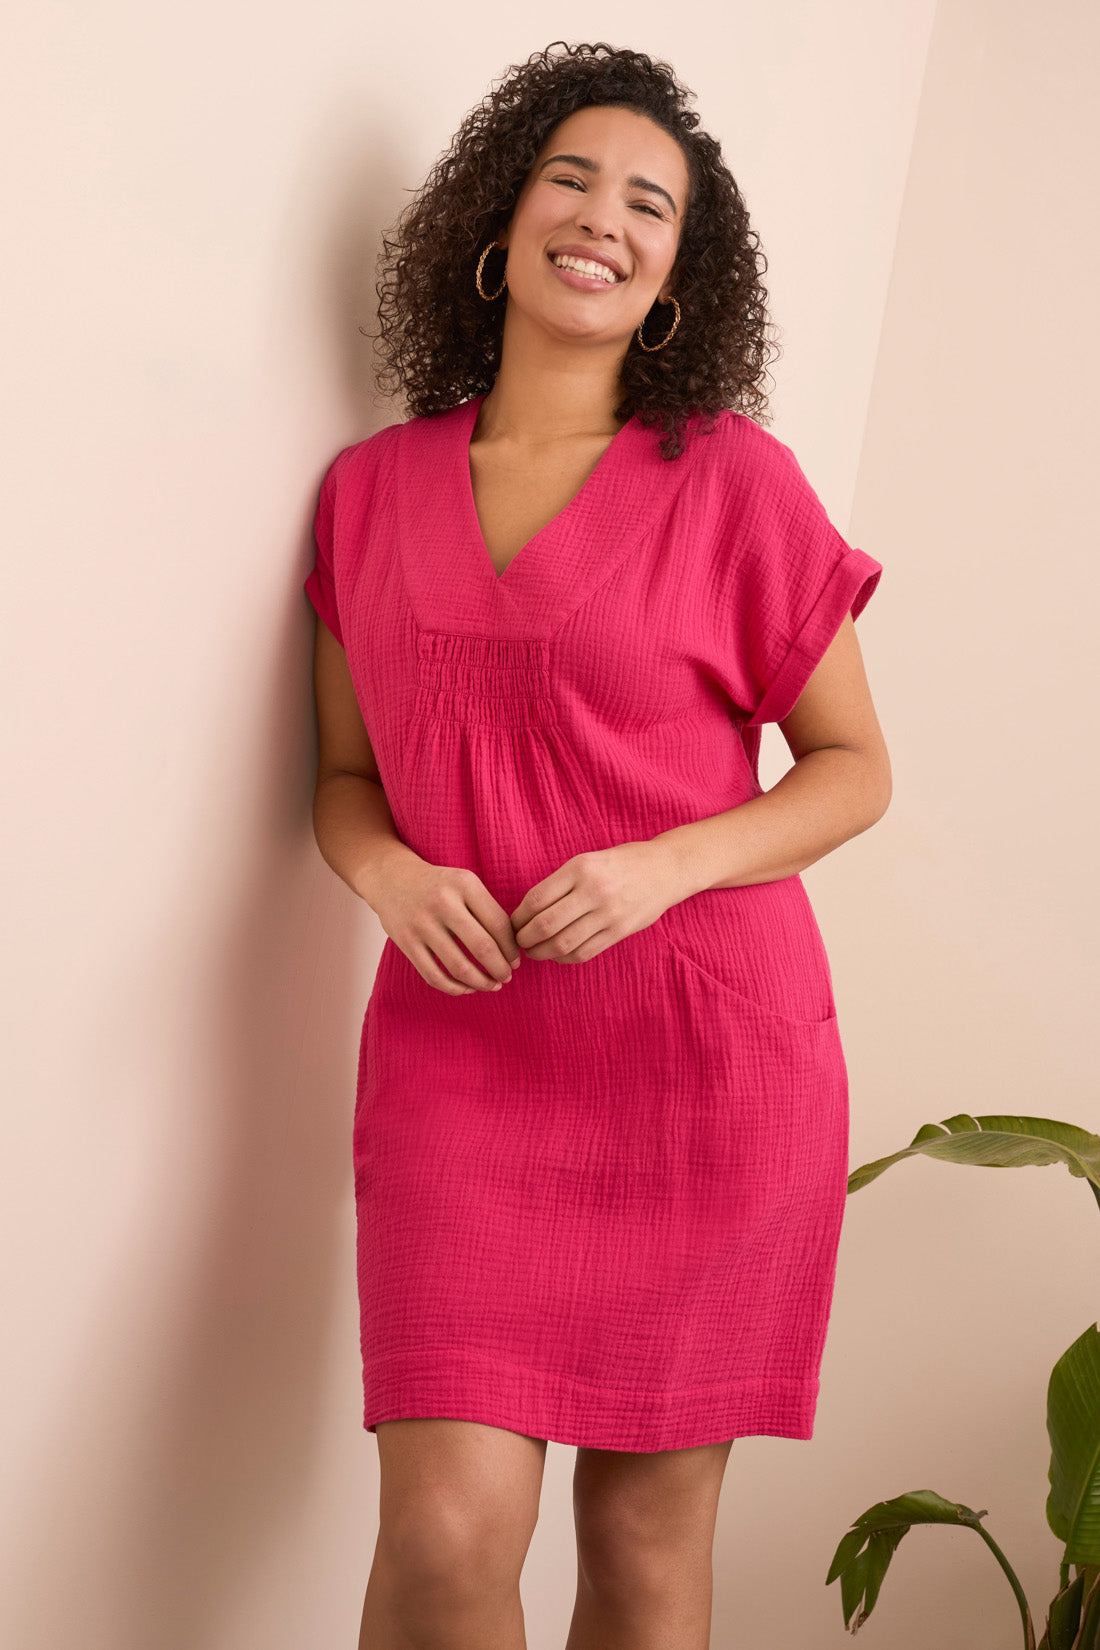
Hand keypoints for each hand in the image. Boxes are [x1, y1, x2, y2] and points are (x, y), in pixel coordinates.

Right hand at [370, 855, 521, 995]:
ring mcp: (422, 923)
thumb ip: (487, 910)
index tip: (516, 961)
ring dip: (481, 983)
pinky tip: (466, 988)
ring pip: (459, 967)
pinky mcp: (405, 942)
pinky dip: (454, 988)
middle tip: (507, 977)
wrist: (392, 878)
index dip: (511, 949)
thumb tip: (512, 950)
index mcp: (464, 884)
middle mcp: (443, 902)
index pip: (498, 924)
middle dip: (500, 969)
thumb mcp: (465, 883)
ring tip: (491, 986)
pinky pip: (434, 975)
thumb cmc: (440, 886)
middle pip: (482, 947)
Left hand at [509, 841, 681, 963]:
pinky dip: (564, 958)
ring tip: (534, 952)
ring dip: (541, 952)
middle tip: (519, 942)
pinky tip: (558, 954)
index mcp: (580, 868)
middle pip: (545, 924)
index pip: (536, 899)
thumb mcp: (588, 860)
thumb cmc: (621, 863)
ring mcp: (608, 913)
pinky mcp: (620, 931)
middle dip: (525, 938)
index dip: (518, 917)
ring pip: (563, 944)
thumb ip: (561, 883)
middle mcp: (594, 890)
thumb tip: (527, 912)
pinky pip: (584, 952)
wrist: (666, 869)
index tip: (514, 923)